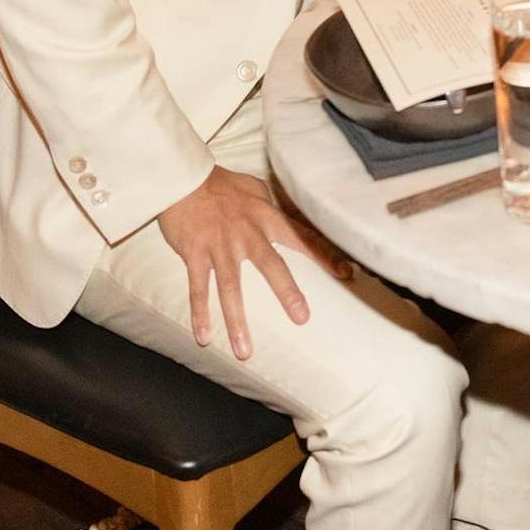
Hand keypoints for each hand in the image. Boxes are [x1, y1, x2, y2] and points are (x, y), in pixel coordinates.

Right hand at [159, 165, 351, 359]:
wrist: (183, 178)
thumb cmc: (221, 185)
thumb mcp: (255, 189)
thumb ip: (275, 208)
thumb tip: (294, 219)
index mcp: (265, 216)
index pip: (301, 237)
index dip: (324, 255)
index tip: (346, 273)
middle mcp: (246, 233)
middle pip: (270, 264)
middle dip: (287, 292)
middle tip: (302, 318)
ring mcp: (219, 245)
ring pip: (230, 286)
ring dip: (236, 320)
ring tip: (245, 350)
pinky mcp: (195, 253)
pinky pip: (198, 288)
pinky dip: (200, 313)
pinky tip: (204, 337)